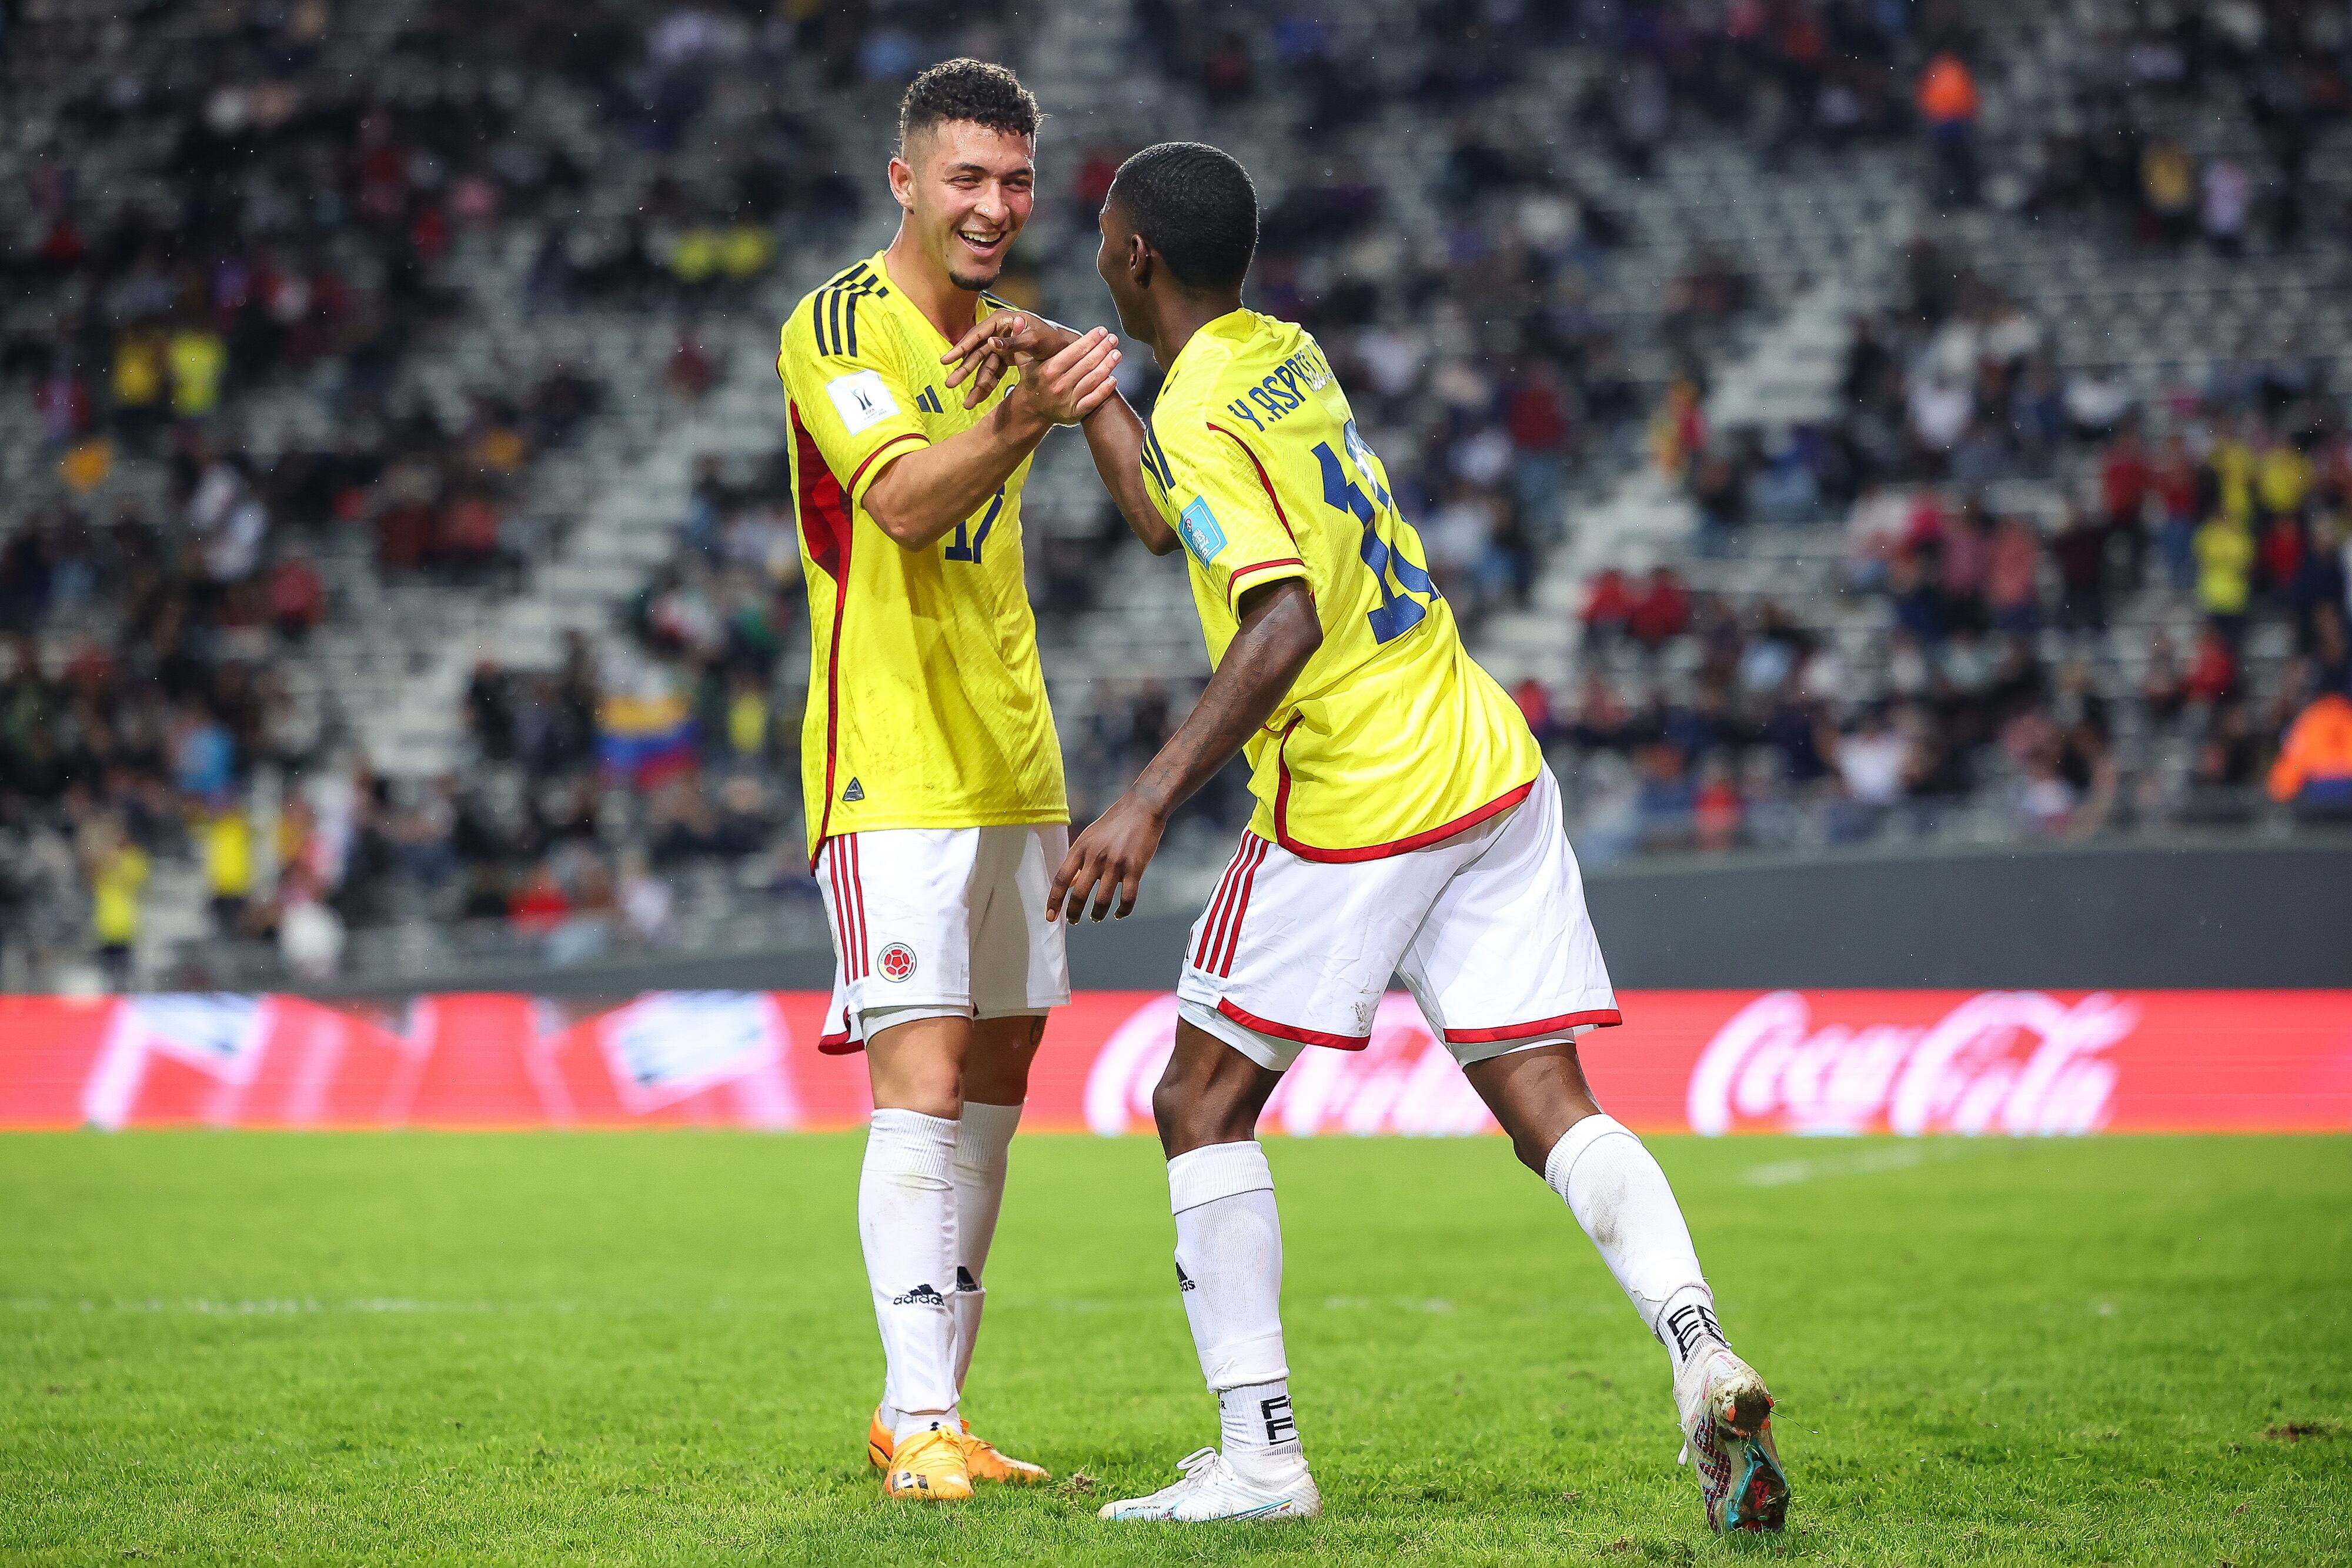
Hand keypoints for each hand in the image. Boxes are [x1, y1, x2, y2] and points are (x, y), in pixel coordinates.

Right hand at [940, 311, 1079, 409]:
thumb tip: (991, 344)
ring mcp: (1002, 345)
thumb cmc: (1053, 341)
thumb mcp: (1035, 341)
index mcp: (1003, 322)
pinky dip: (987, 386)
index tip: (947, 360)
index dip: (961, 348)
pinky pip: (993, 373)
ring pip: (983, 366)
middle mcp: (999, 332)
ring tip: (967, 404)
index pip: (977, 335)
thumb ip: (1014, 343)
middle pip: (976, 352)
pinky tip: (978, 400)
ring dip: (975, 385)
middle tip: (949, 384)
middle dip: (964, 370)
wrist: (1069, 352)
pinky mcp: (1007, 358)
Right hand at [1004, 325, 1121, 427]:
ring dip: (1107, 366)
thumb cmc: (1032, 380)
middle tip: (1113, 339)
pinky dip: (1105, 390)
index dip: (1089, 340)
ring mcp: (1067, 401)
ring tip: (1117, 354)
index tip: (1101, 330)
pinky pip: (1093, 400)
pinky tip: (1113, 378)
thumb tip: (1019, 320)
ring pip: (1092, 380)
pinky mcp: (1075, 413)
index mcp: (1048, 371)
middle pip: (1086, 364)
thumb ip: (1022, 340)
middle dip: (1102, 349)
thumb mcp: (1024, 361)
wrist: (1031, 410)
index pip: (1073, 352)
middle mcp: (1058, 386)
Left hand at [1046, 790, 1167, 922]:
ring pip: (1102, 901)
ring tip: (1097, 918)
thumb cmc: (1114, 824)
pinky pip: (1127, 898)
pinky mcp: (1135, 868)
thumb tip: (1067, 885)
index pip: (1061, 879)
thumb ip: (1078, 861)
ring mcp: (1116, 863)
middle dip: (1074, 913)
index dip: (1054, 900)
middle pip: (1079, 894)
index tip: (1050, 916)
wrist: (1142, 807)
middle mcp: (1095, 857)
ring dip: (1097, 915)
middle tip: (1074, 920)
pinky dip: (1122, 911)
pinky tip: (1119, 913)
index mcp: (1080, 848)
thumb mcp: (1089, 838)